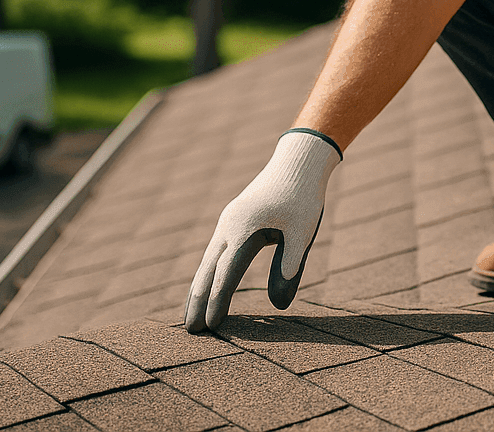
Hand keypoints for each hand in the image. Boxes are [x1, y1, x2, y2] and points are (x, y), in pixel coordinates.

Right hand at [184, 128, 340, 332]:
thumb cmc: (303, 196)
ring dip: (199, 289)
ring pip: (208, 261)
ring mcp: (228, 222)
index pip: (227, 273)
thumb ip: (289, 267)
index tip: (212, 327)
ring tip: (190, 317)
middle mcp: (229, 226)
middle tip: (191, 332)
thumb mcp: (303, 232)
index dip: (219, 301)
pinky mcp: (233, 220)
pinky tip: (206, 287)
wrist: (298, 161)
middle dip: (198, 301)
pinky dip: (208, 273)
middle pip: (208, 270)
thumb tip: (280, 306)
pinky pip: (215, 252)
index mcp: (244, 229)